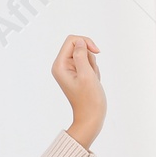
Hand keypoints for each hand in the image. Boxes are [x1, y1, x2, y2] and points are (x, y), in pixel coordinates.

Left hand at [52, 35, 104, 149]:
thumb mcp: (86, 74)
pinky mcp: (76, 74)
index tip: (96, 51)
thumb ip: (81, 56)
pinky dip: (93, 70)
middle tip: (91, 72)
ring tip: (92, 79)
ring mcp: (69, 70)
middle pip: (79, 46)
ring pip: (85, 55)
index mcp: (59, 65)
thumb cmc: (89, 99)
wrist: (91, 116)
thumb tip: (79, 42)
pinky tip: (92, 82)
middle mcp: (61, 66)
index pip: (72, 40)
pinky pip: (88, 63)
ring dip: (92, 65)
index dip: (85, 42)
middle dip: (89, 57)